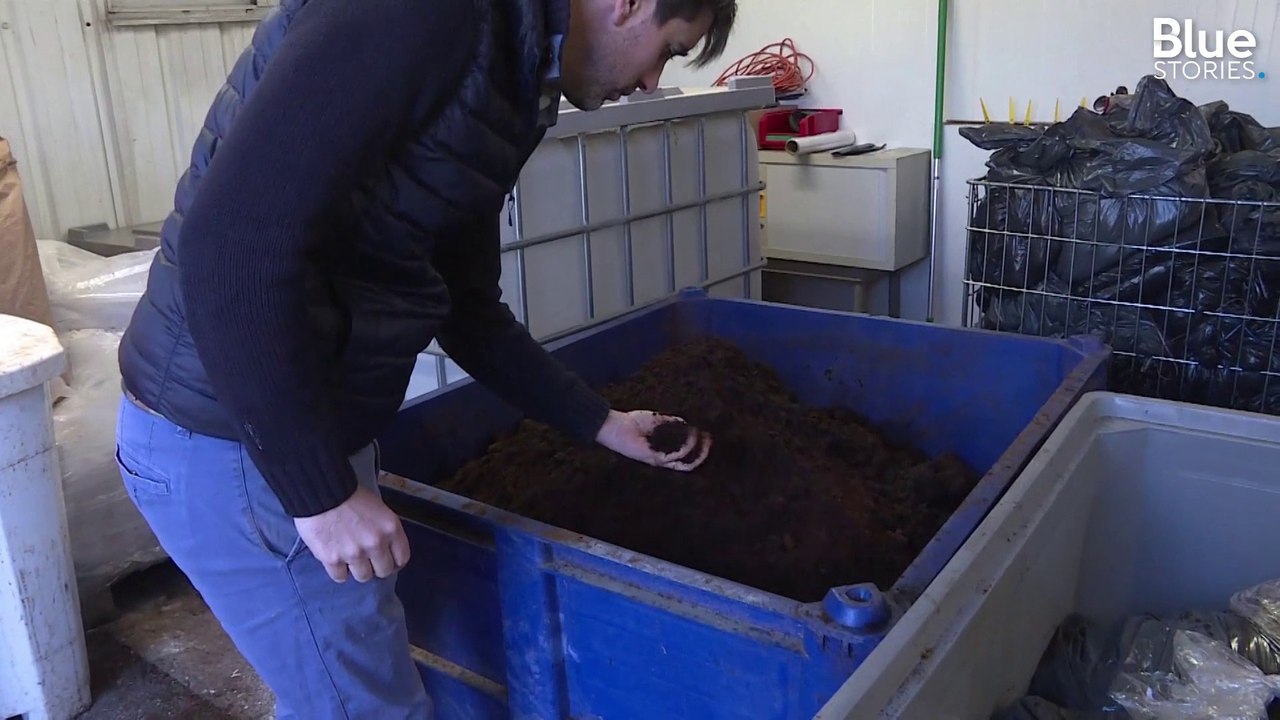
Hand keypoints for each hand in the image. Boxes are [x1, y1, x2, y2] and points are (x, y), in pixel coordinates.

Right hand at [294, 485, 410, 582]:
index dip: (395, 561)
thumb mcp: (378, 508)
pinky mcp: (333, 559)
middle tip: (368, 561)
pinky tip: (337, 561)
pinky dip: (339, 571)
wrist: (320, 491)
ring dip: (358, 570)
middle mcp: (375, 543)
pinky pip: (340, 577)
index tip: (388, 561)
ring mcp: (354, 553)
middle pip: (384, 571)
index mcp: (391, 528)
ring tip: (350, 559)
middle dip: (377, 567)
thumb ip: (384, 529)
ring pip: (363, 577)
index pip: (402, 558)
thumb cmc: (348, 495)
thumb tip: (386, 548)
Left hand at [595, 409, 711, 470]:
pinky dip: (687, 446)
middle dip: (702, 453)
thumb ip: (670, 421)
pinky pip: (676, 456)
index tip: (707, 435)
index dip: (697, 448)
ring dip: (698, 451)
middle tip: (710, 441)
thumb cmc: (632, 423)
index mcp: (662, 449)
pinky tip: (693, 435)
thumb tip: (685, 421)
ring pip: (685, 464)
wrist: (617, 426)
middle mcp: (662, 457)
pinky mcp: (654, 459)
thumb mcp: (656, 420)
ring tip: (704, 437)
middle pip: (688, 463)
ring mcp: (659, 460)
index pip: (684, 454)